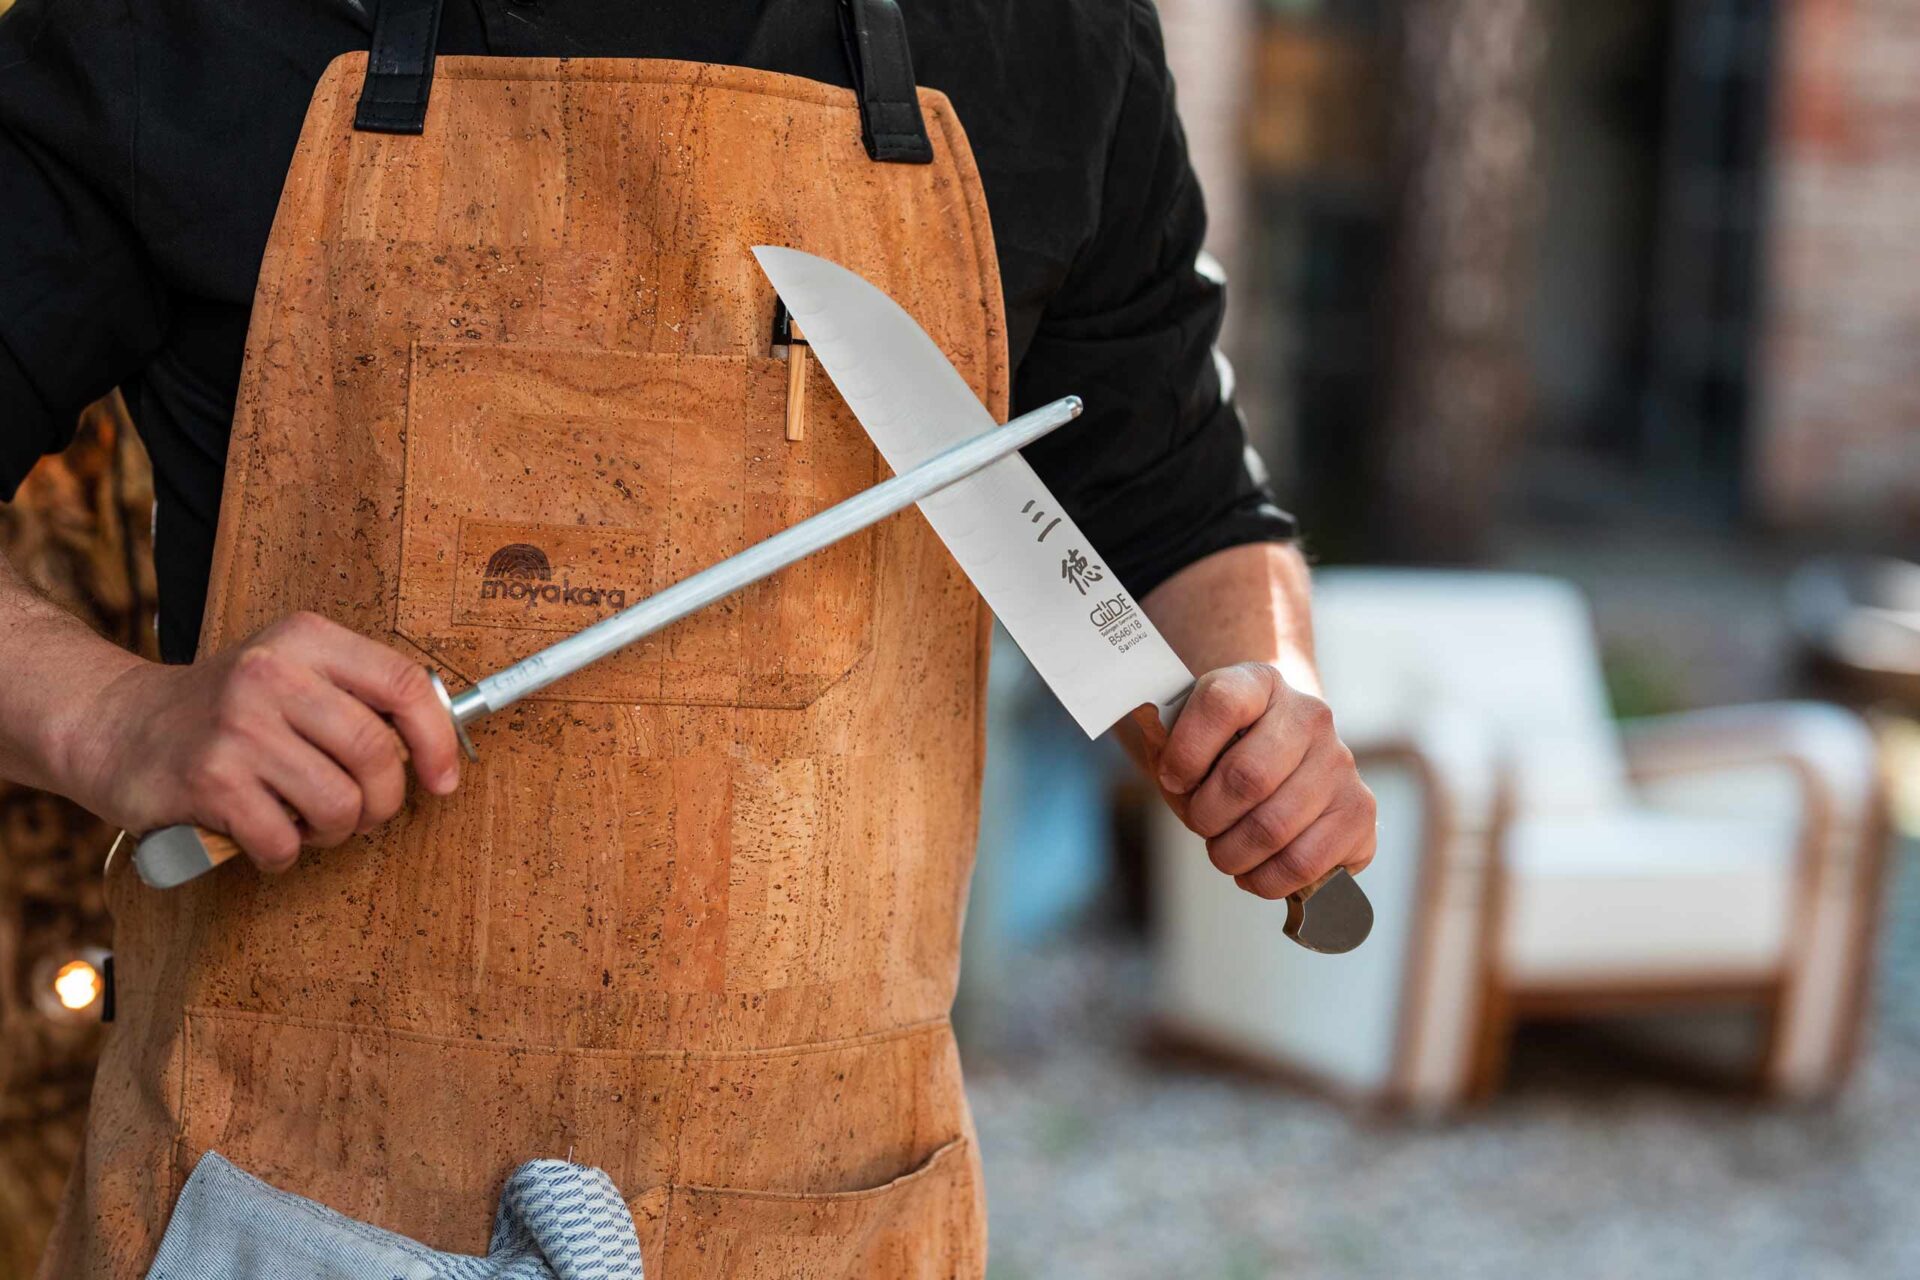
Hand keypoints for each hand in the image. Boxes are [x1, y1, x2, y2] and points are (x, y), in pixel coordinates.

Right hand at [68, 612, 462, 871]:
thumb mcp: (293, 672)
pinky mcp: (207, 780)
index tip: (443, 780)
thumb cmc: (226, 710)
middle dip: (383, 801)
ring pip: (339, 804)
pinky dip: (283, 854)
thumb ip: (359, 697)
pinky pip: (283, 841)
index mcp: (307, 639)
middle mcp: (272, 673)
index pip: (403, 684)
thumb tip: (439, 747)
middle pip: (377, 753)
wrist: (116, 724)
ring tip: (308, 821)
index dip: (438, 741)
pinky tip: (263, 837)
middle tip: (363, 812)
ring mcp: (238, 727)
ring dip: (335, 831)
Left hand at [1154, 662, 1374, 899]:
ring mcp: (1341, 763)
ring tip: (1226, 852)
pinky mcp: (1360, 811)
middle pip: (1247, 778)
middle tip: (1202, 825)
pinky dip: (1267, 879)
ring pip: (1273, 829)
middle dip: (1207, 817)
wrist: (1278, 763)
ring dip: (1232, 855)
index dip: (1185, 752)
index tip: (1172, 778)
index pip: (1221, 704)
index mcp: (1259, 682)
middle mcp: (1310, 715)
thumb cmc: (1220, 756)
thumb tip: (1175, 779)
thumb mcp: (1185, 740)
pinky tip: (1257, 870)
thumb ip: (1170, 751)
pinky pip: (1305, 863)